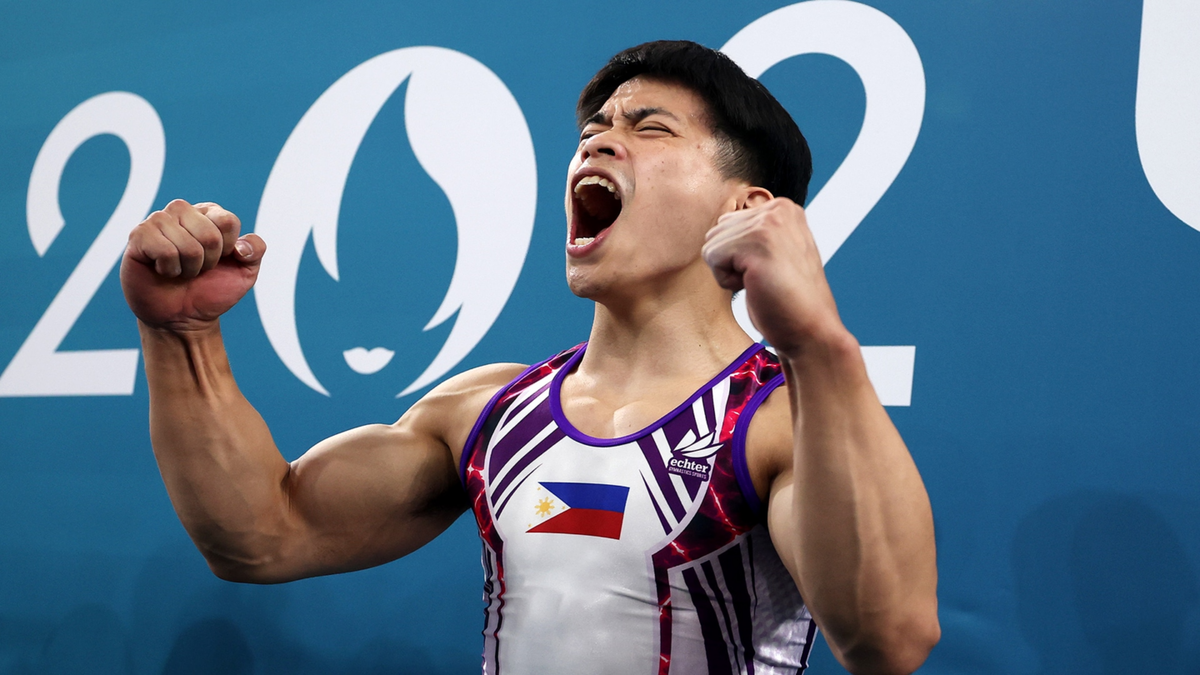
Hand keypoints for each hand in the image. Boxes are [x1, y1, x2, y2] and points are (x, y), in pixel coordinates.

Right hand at [120, 200, 265, 332]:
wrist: (183, 318)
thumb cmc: (211, 290)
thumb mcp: (245, 273)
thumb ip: (255, 251)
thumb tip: (241, 246)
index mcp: (209, 213)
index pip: (228, 221)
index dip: (228, 249)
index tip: (219, 261)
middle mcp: (183, 211)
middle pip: (209, 234)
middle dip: (209, 262)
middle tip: (197, 269)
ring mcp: (158, 221)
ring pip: (187, 244)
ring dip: (189, 268)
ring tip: (180, 271)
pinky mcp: (138, 236)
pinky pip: (164, 250)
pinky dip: (170, 269)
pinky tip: (163, 271)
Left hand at [702, 198, 845, 354]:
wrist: (811, 330)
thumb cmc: (787, 300)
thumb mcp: (772, 253)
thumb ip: (750, 233)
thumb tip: (719, 227)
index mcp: (783, 208)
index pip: (727, 223)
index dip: (739, 256)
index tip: (770, 270)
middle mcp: (778, 208)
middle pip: (717, 231)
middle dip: (731, 262)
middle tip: (765, 279)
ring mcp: (769, 223)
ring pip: (712, 244)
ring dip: (729, 272)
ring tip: (762, 283)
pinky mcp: (757, 242)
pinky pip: (712, 257)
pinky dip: (727, 281)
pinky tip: (755, 286)